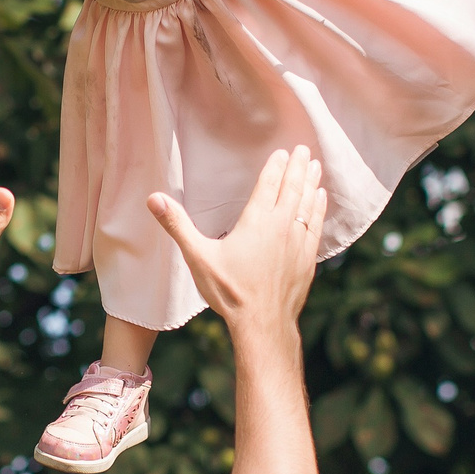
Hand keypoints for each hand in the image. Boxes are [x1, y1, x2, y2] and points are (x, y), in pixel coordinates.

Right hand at [147, 146, 325, 343]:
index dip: (276, 166)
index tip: (283, 151)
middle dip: (298, 167)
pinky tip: (320, 199)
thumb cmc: (229, 292)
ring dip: (311, 183)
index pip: (269, 185)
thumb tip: (154, 199)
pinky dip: (318, 208)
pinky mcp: (307, 259)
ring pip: (307, 204)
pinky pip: (316, 224)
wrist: (263, 324)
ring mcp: (298, 242)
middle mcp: (281, 226)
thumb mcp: (198, 257)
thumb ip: (177, 226)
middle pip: (293, 189)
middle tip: (303, 149)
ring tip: (315, 166)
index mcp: (256, 222)